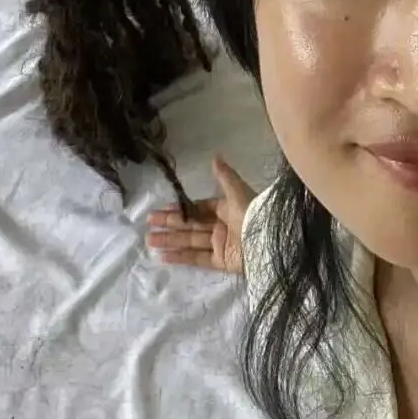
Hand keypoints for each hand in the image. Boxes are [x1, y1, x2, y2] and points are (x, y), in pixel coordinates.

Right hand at [146, 156, 256, 274]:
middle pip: (190, 225)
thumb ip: (225, 177)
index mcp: (226, 209)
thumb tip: (215, 156)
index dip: (181, 208)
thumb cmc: (253, 215)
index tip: (163, 209)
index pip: (198, 208)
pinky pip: (198, 258)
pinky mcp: (222, 262)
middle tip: (148, 223)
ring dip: (170, 240)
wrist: (269, 242)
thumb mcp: (238, 193)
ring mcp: (221, 245)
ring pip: (190, 241)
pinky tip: (163, 257)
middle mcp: (222, 226)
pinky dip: (181, 257)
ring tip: (149, 239)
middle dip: (170, 223)